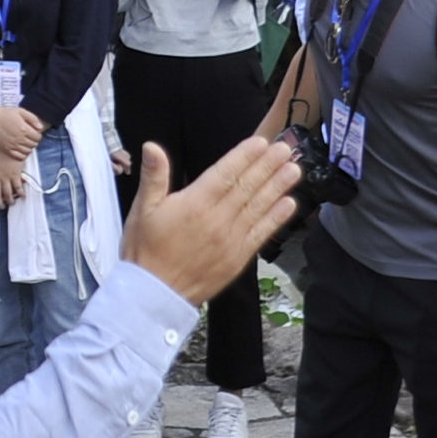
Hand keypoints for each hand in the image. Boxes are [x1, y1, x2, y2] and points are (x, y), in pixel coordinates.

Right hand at [0, 100, 43, 162]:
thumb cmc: (6, 114)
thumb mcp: (21, 111)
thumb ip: (33, 118)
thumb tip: (40, 127)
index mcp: (24, 129)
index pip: (38, 137)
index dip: (38, 135)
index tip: (34, 133)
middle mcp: (19, 138)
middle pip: (34, 144)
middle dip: (34, 141)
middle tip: (30, 137)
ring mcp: (13, 145)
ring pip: (28, 151)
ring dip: (29, 147)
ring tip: (25, 142)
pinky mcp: (7, 149)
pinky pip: (19, 156)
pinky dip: (23, 154)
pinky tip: (21, 148)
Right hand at [117, 137, 300, 304]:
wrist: (154, 294)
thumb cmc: (145, 251)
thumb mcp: (142, 209)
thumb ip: (153, 177)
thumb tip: (152, 147)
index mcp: (194, 204)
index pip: (225, 173)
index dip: (245, 156)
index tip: (261, 143)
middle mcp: (217, 219)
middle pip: (247, 187)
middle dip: (267, 166)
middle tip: (286, 148)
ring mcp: (231, 240)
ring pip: (259, 207)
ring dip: (278, 187)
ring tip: (293, 170)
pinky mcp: (238, 258)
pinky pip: (261, 233)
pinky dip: (276, 218)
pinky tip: (289, 204)